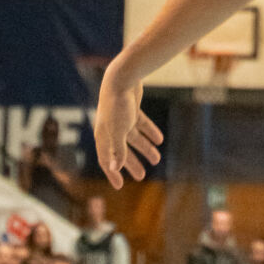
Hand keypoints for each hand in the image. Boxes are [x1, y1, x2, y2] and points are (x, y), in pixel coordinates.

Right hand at [94, 64, 162, 189]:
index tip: (120, 186)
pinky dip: (150, 132)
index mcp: (103, 135)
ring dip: (145, 148)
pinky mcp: (131, 109)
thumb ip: (118, 150)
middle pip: (121, 151)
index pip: (106, 159)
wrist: (122, 77)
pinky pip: (141, 124)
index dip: (112, 173)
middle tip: (142, 176)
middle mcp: (110, 128)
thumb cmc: (117, 105)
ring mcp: (121, 118)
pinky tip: (160, 139)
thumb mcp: (119, 130)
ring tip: (157, 159)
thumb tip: (114, 168)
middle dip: (131, 163)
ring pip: (133, 138)